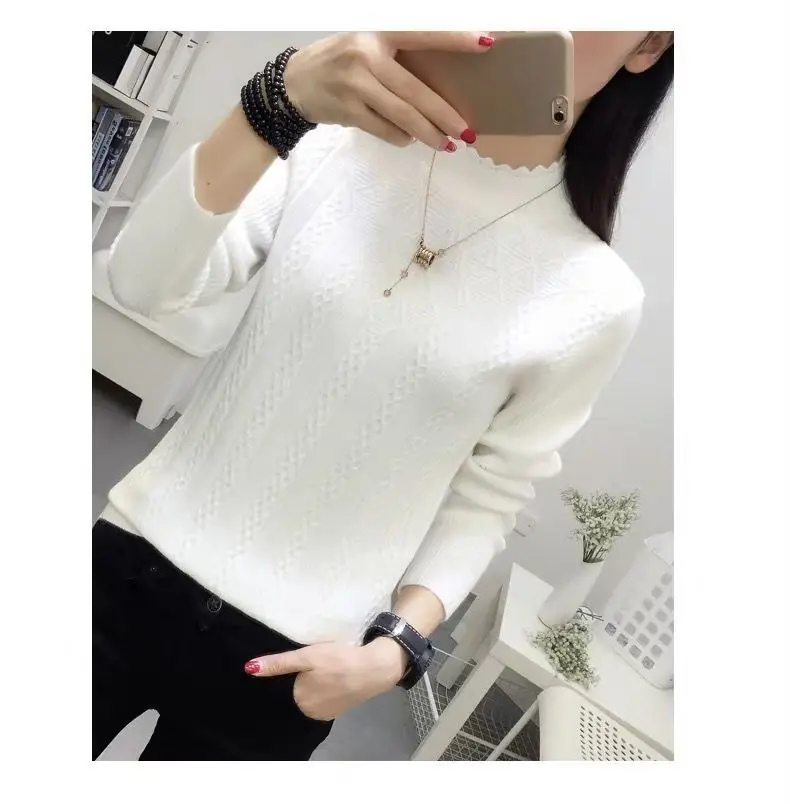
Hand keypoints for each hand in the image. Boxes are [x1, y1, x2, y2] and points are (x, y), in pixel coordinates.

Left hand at [244, 638, 407, 720]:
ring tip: (330, 669)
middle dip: (306, 677)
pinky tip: (337, 678)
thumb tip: (248, 669)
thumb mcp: (307, 656)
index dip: (297, 671)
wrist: (375, 668)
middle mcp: (310, 712)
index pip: (287, 685)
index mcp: (300, 700)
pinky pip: (325, 698)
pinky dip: (329, 688)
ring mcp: (326, 713)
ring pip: (313, 694)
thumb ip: (279, 664)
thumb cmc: (339, 660)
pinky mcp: (339, 710)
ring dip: (318, 683)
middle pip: (300, 690)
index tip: (309, 662)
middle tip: (321, 662)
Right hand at [284, 31, 493, 150]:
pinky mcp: (347, 110)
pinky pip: (384, 130)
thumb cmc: (339, 63)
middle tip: (466, 132)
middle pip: (415, 91)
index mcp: (377, 33)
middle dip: (444, 115)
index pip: (423, 34)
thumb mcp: (365, 46)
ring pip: (402, 115)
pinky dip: (401, 137)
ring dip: (428, 134)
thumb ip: (396, 58)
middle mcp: (367, 56)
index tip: (486, 43)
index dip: (454, 39)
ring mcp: (355, 85)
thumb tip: (437, 88)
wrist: (294, 83)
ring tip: (447, 145)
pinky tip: (410, 140)